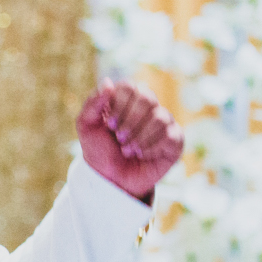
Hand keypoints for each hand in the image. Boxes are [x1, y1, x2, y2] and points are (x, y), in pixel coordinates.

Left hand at [76, 78, 182, 200]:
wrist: (111, 178)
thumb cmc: (99, 149)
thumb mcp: (87, 127)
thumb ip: (92, 104)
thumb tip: (108, 82)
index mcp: (126, 98)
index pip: (130, 87)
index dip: (119, 105)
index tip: (109, 124)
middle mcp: (148, 106)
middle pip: (147, 98)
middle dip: (130, 121)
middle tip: (119, 138)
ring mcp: (164, 122)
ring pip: (160, 118)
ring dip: (139, 137)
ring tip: (127, 150)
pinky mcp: (175, 140)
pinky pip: (171, 136)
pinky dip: (152, 148)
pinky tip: (142, 154)